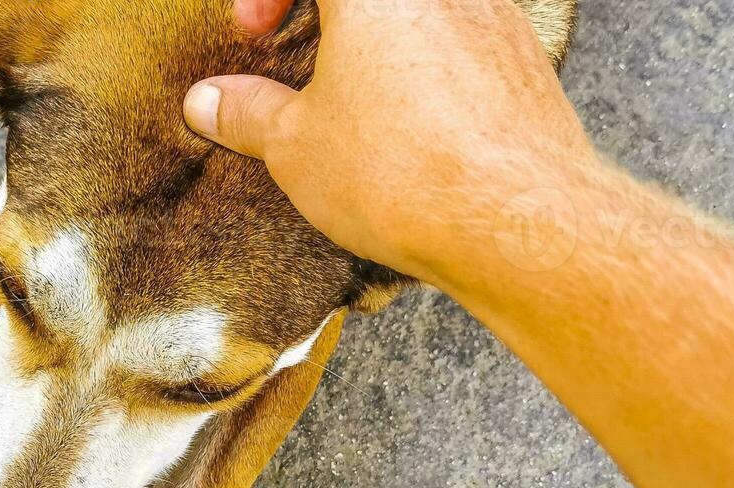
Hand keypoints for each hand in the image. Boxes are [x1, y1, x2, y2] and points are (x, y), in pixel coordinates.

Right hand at [183, 0, 595, 285]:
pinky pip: (465, 41)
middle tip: (304, 59)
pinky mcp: (525, 59)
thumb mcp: (296, 147)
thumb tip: (208, 101)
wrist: (516, 221)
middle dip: (328, 17)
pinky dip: (430, 67)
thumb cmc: (403, 172)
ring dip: (382, 40)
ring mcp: (492, 15)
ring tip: (359, 101)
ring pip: (421, 14)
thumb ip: (249, 113)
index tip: (255, 35)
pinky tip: (417, 128)